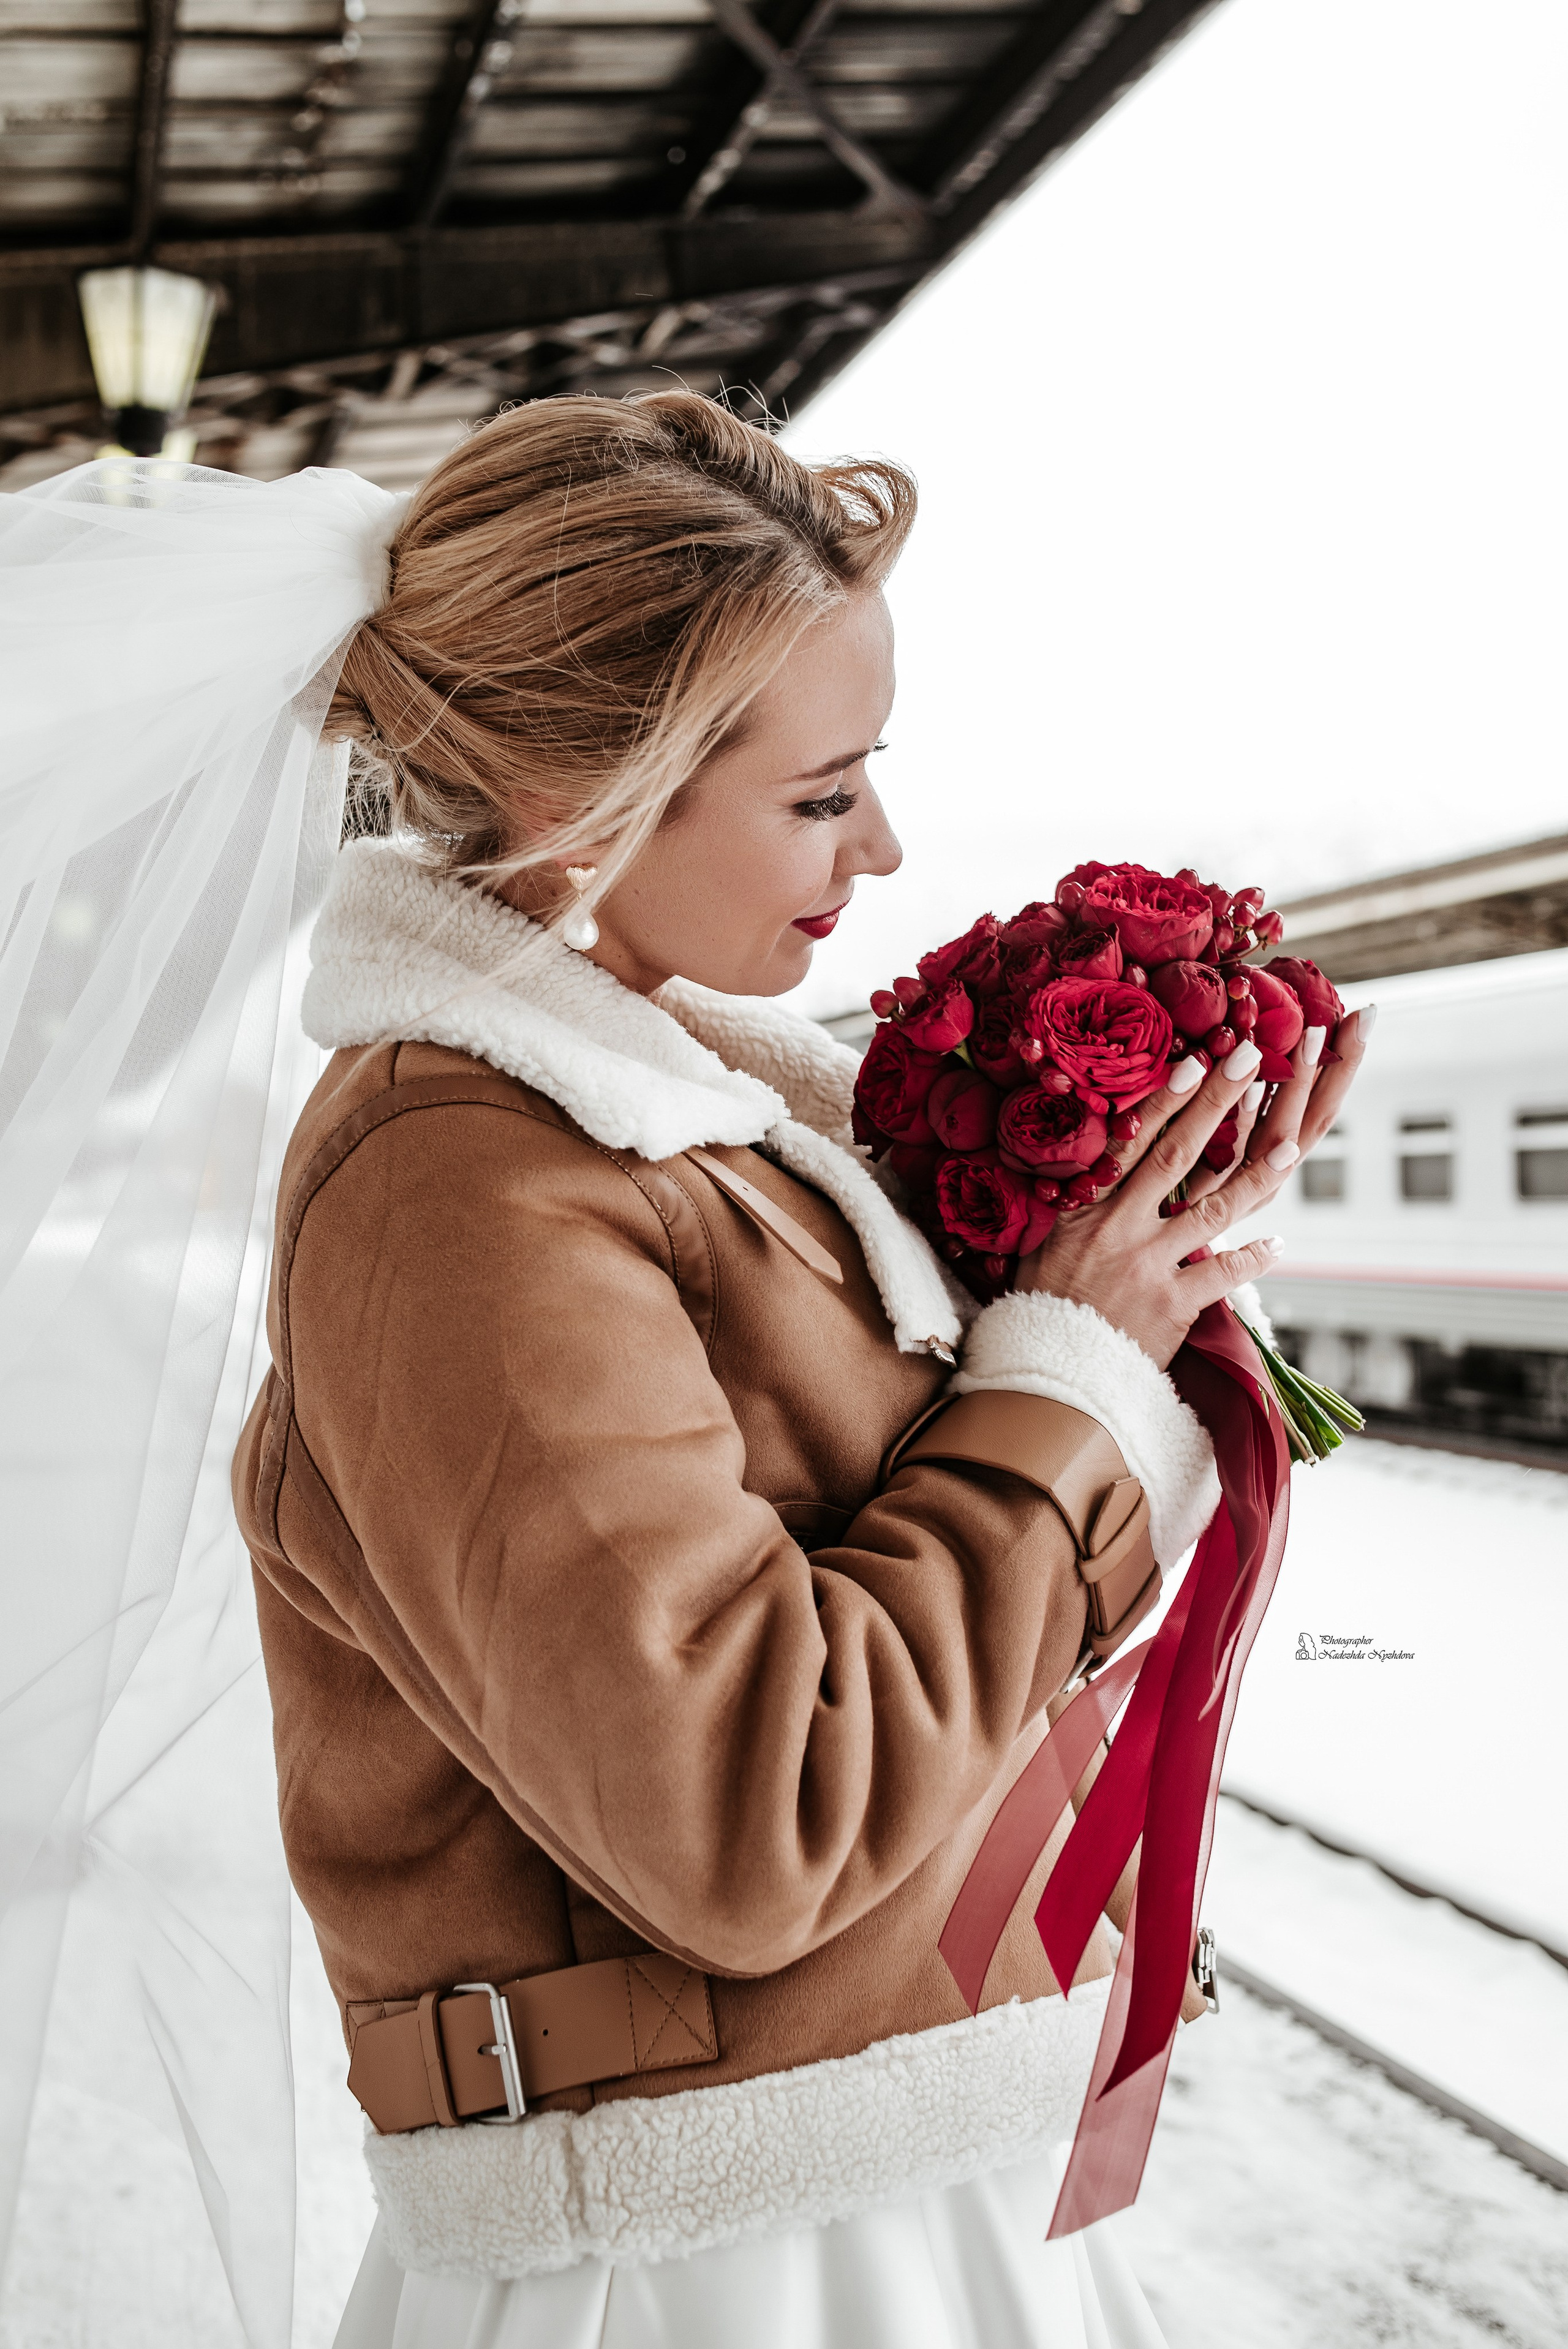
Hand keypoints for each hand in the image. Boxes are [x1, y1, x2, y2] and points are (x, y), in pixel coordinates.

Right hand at [1015, 1008, 1372, 1367]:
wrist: (1046, 1376)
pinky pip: (1224, 1274)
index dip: (1165, 1097)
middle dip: (1216, 1102)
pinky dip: (1253, 1258)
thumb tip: (1095, 1163)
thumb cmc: (1044, 1305)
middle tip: (1249, 1058)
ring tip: (1291, 1147)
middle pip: (1176, 1154)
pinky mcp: (1172, 1306)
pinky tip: (1277, 1244)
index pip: (1130, 1140)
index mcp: (1083, 1207)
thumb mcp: (1044, 1244)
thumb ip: (1076, 1207)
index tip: (1194, 1057)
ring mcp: (1148, 1266)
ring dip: (1256, 1176)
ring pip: (1212, 1210)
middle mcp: (1118, 1228)